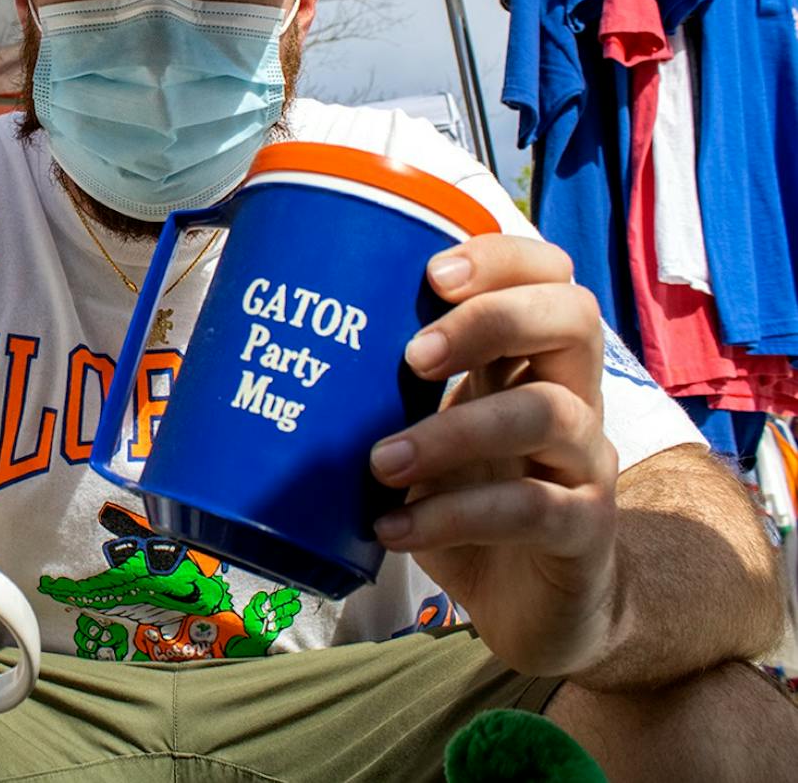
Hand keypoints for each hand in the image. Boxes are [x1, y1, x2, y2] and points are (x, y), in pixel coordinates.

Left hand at [369, 235, 620, 677]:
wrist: (530, 602)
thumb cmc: (467, 499)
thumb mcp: (426, 431)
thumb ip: (387, 390)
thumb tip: (275, 350)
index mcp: (532, 358)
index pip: (547, 274)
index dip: (501, 257)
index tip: (432, 273)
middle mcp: (573, 395)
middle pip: (573, 317)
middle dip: (490, 320)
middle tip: (413, 355)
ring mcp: (585, 461)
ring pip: (546, 414)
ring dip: (453, 432)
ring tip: (380, 461)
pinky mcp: (584, 529)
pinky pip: (529, 508)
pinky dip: (452, 516)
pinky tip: (394, 528)